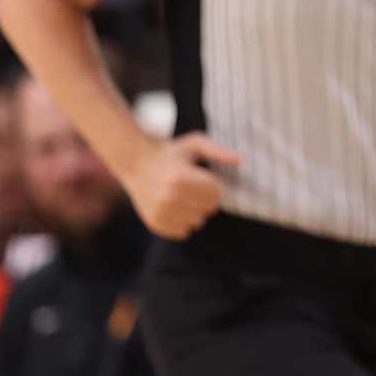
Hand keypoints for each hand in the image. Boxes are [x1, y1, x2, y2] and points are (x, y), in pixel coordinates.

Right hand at [119, 133, 238, 239]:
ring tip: (184, 197)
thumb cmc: (170, 151)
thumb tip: (241, 160)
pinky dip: (183, 222)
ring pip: (197, 223)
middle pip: (207, 210)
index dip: (214, 186)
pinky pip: (182, 232)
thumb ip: (218, 151)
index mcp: (181, 178)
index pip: (216, 194)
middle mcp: (170, 197)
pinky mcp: (154, 223)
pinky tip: (175, 207)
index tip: (204, 178)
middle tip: (193, 188)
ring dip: (196, 212)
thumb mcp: (194, 144)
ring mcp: (160, 212)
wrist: (135, 162)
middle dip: (206, 199)